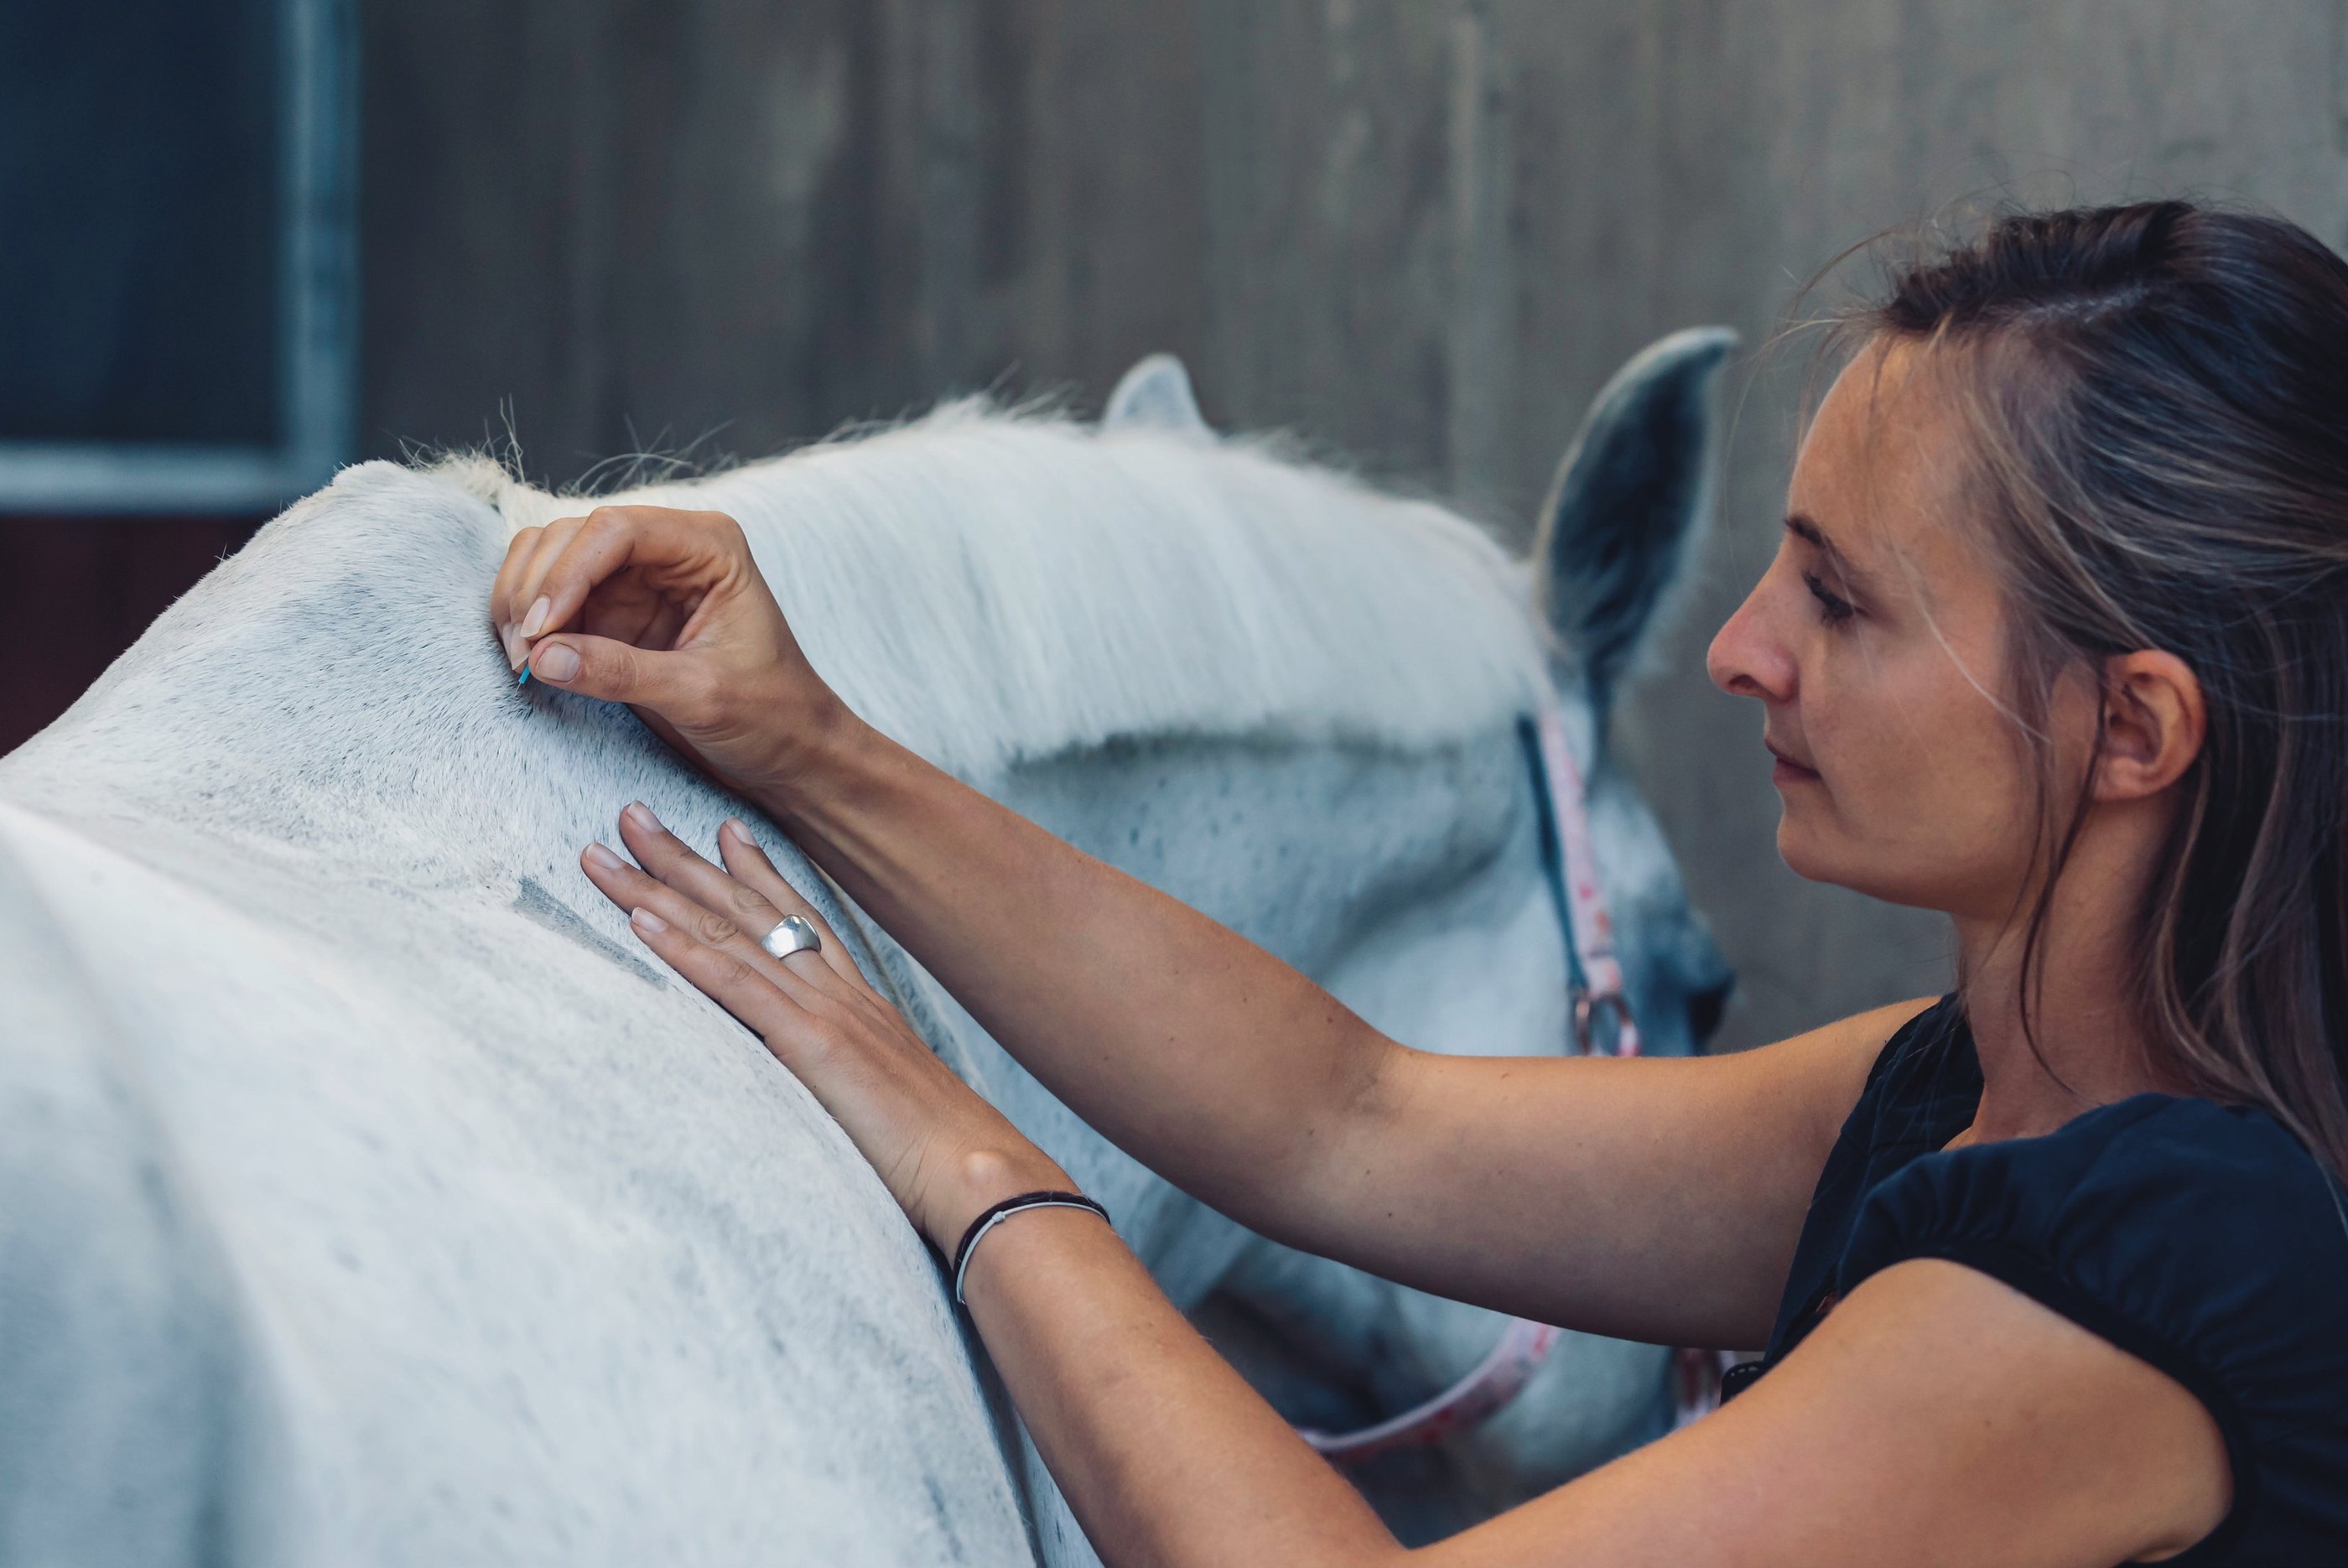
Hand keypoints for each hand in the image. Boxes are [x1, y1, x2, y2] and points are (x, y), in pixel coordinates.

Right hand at [491, 505, 851, 794]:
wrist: (790, 749)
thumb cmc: (771, 715)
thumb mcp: (701, 695)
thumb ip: (623, 673)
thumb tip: (543, 656)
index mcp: (709, 545)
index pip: (615, 529)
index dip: (566, 574)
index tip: (541, 631)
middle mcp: (669, 546)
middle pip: (572, 536)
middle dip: (537, 590)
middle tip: (523, 654)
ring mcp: (637, 575)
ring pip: (551, 557)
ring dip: (523, 603)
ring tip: (523, 660)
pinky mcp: (615, 610)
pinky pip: (552, 597)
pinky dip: (530, 622)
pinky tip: (530, 660)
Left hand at [580, 801, 1070, 1249]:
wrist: (983, 1174)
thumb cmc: (949, 1159)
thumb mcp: (893, 1107)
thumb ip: (857, 1084)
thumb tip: (838, 1093)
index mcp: (862, 1006)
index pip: (801, 920)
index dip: (757, 871)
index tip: (723, 829)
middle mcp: (841, 993)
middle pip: (751, 909)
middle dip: (685, 858)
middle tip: (632, 813)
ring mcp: (826, 1012)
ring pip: (729, 932)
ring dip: (660, 888)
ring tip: (606, 850)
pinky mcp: (811, 1044)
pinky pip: (736, 985)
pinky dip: (684, 950)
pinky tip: (640, 921)